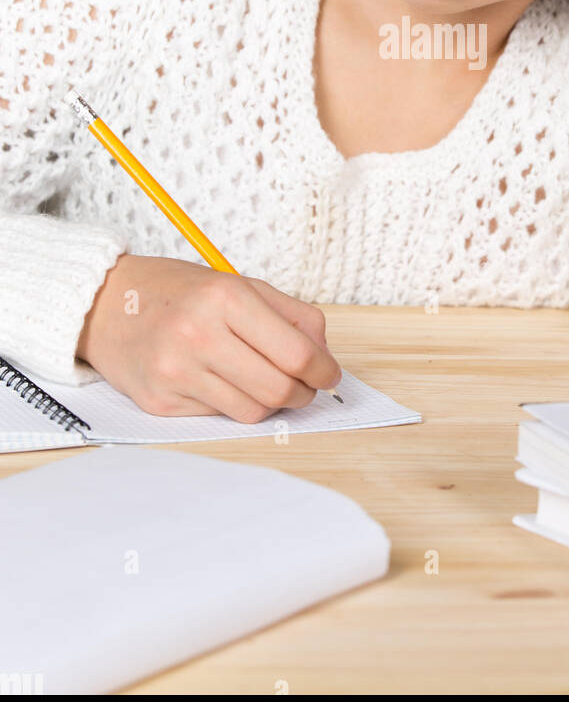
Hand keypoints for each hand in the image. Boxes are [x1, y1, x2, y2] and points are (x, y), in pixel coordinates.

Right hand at [77, 254, 341, 421]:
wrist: (107, 305)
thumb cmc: (180, 292)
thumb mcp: (239, 285)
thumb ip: (291, 315)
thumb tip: (324, 355)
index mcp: (225, 299)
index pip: (296, 353)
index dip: (323, 370)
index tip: (329, 374)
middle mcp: (198, 336)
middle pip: (278, 389)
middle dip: (303, 394)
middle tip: (306, 387)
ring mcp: (176, 372)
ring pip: (252, 411)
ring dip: (270, 403)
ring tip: (264, 382)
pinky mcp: (159, 402)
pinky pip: (218, 416)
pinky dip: (231, 403)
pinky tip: (220, 381)